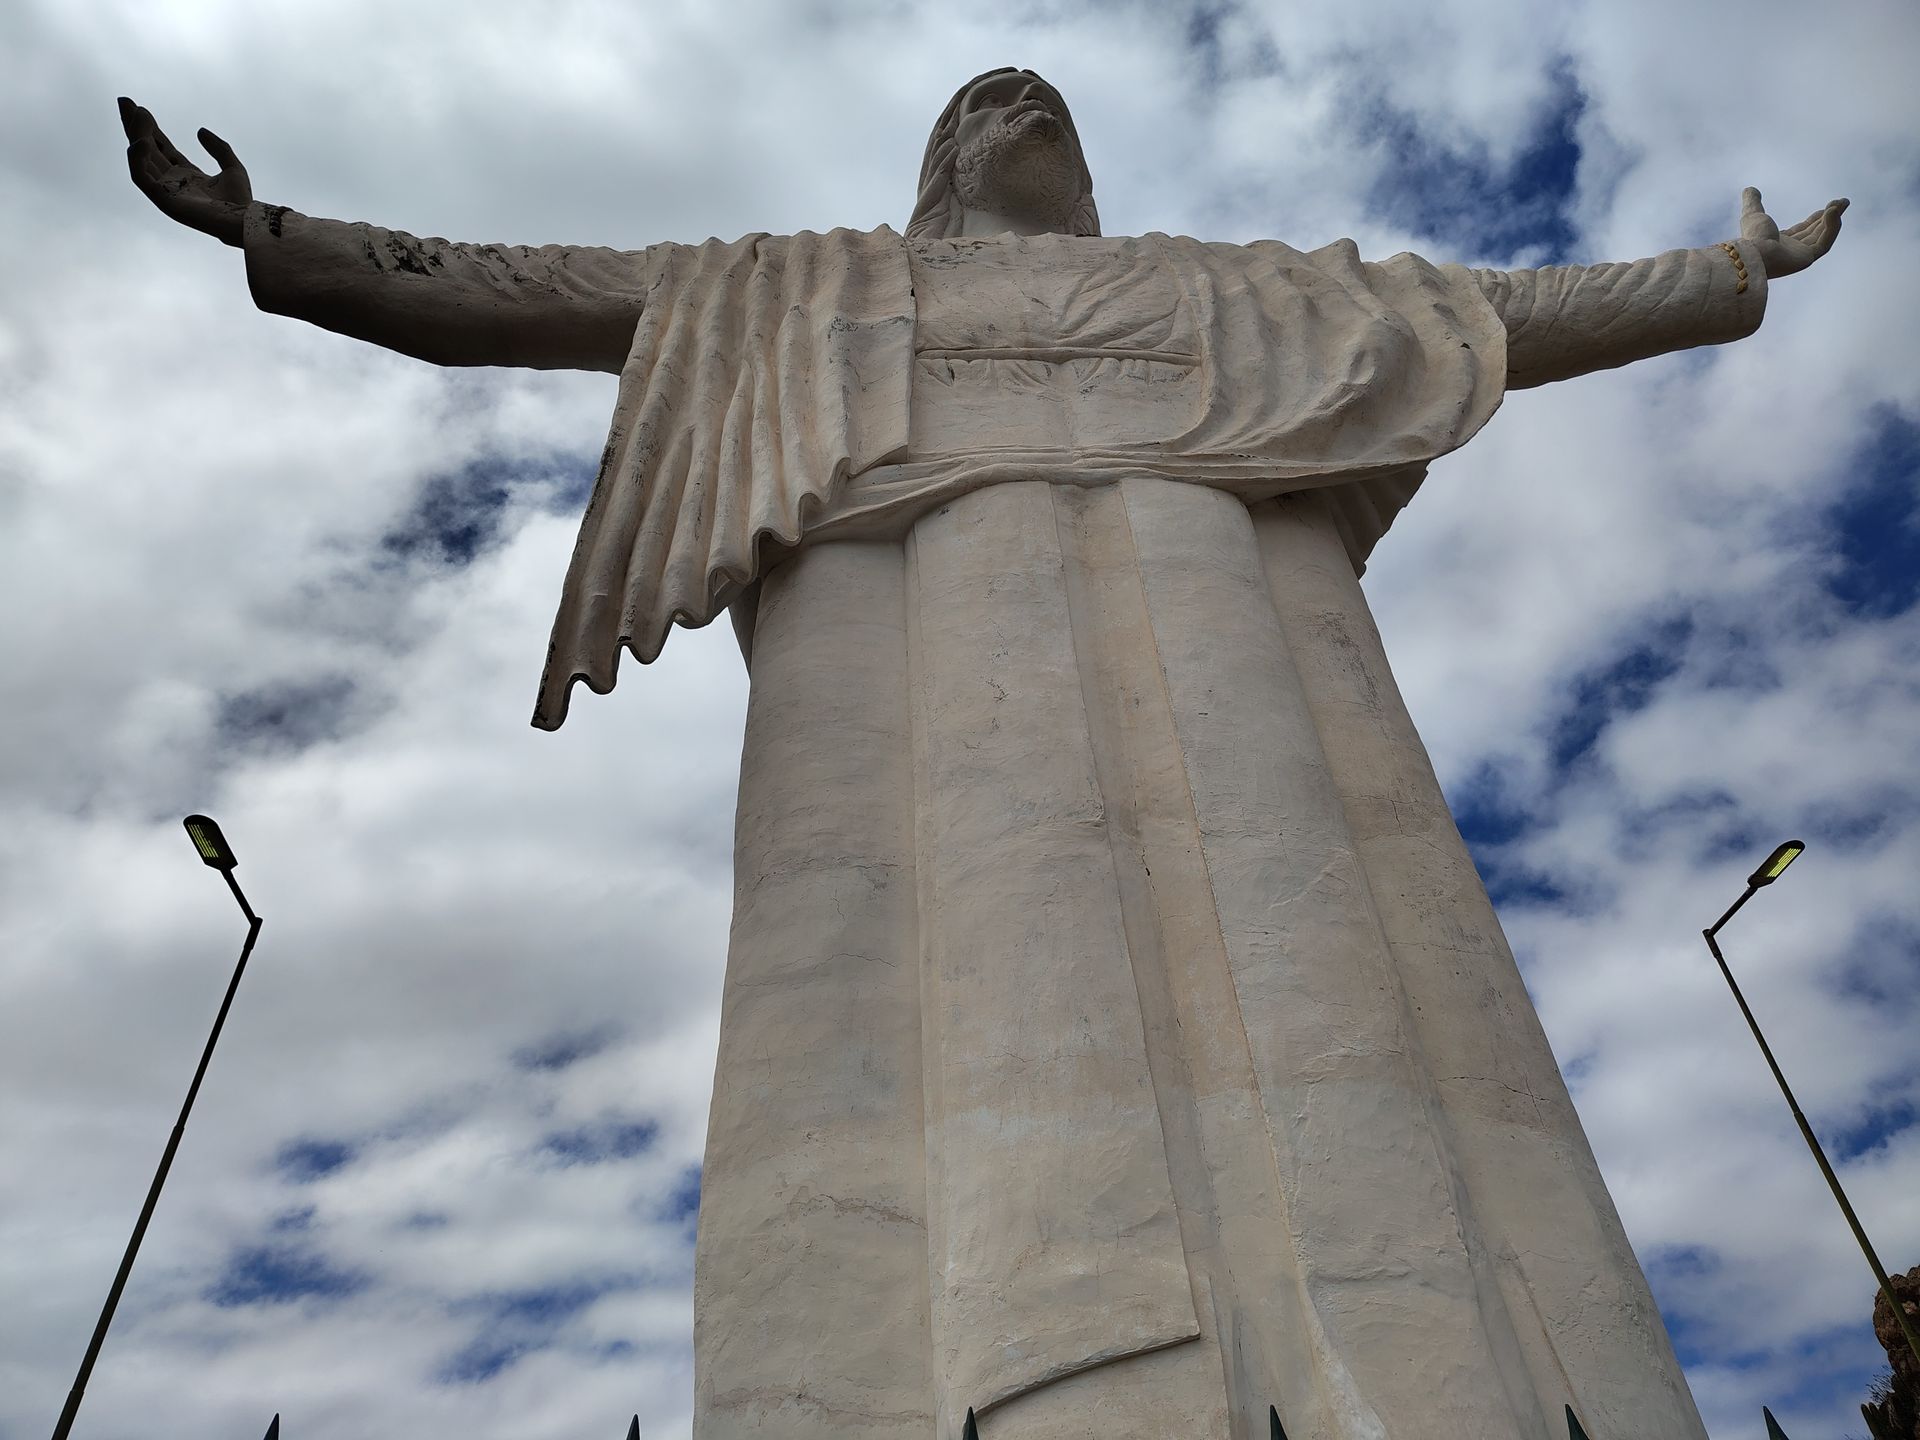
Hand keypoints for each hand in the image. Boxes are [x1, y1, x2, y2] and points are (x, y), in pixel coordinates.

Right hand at [119, 97, 252, 246]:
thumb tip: (200, 131)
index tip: (141, 108)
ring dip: (137, 135)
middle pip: (147, 150)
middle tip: (124, 101)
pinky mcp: (162, 200)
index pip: (162, 148)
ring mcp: (165, 191)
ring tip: (139, 114)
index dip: (151, 128)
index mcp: (186, 175)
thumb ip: (218, 148)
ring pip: (141, 160)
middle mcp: (172, 182)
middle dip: (135, 126)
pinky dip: (137, 159)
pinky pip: (141, 177)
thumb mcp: (232, 167)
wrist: (242, 220)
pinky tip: (142, 142)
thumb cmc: (240, 201)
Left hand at [1739, 187, 1846, 279]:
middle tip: (1843, 202)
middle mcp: (1790, 250)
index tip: (1830, 207)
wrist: (1754, 253)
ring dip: (1834, 219)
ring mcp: (1799, 256)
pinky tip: (1834, 211)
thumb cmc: (1751, 237)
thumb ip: (1753, 201)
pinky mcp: (1807, 259)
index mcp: (1779, 241)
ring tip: (1843, 202)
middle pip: (1816, 232)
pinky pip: (1825, 242)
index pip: (1803, 229)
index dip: (1817, 218)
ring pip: (1823, 235)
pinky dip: (1831, 227)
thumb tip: (1749, 189)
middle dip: (1830, 216)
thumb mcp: (1752, 214)